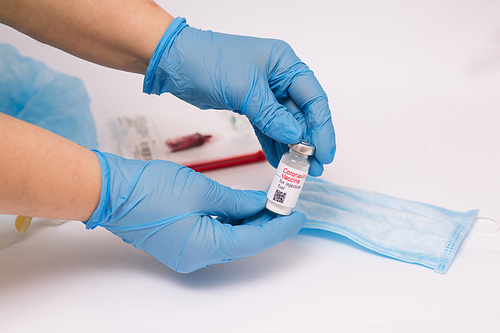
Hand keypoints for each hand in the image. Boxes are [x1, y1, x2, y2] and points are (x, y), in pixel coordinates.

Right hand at [85, 151, 305, 272]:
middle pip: (242, 242)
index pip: (254, 241)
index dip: (279, 228)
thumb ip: (236, 200)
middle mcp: (196, 258)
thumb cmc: (150, 190)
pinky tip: (241, 207)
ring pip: (229, 239)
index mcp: (204, 248)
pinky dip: (230, 222)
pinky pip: (213, 235)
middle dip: (265, 223)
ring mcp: (187, 253)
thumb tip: (259, 204)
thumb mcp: (202, 190)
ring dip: (248, 222)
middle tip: (285, 204)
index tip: (297, 216)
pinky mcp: (180, 242)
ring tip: (268, 203)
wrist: (111, 192)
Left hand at [143, 17, 335, 175]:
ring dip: (292, 146)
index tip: (325, 152)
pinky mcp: (250, 105)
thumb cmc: (209, 62)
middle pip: (302, 113)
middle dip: (309, 141)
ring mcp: (265, 92)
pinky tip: (279, 160)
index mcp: (285, 64)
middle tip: (314, 167)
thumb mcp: (245, 90)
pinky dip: (273, 144)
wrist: (176, 63)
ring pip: (286, 123)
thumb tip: (295, 136)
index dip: (322, 127)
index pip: (313, 98)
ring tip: (299, 170)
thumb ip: (272, 115)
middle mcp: (279, 78)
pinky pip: (268, 127)